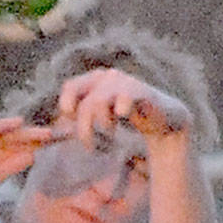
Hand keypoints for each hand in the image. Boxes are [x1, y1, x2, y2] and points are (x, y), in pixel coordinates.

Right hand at [0, 108, 52, 191]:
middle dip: (32, 133)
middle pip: (15, 134)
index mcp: (3, 148)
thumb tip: (33, 157)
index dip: (47, 141)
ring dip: (5, 125)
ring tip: (19, 123)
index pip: (28, 143)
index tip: (69, 139)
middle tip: (53, 132)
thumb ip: (10, 167)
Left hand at [57, 68, 191, 146]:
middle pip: (83, 102)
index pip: (70, 86)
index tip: (73, 126)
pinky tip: (122, 118)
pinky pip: (122, 100)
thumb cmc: (128, 116)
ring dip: (101, 124)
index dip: (67, 106)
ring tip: (111, 133)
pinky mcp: (141, 91)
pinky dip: (119, 112)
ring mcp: (125, 82)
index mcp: (95, 79)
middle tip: (90, 146)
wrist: (164, 119)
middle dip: (83, 128)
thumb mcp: (101, 113)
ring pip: (97, 103)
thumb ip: (81, 113)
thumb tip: (58, 124)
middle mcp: (108, 77)